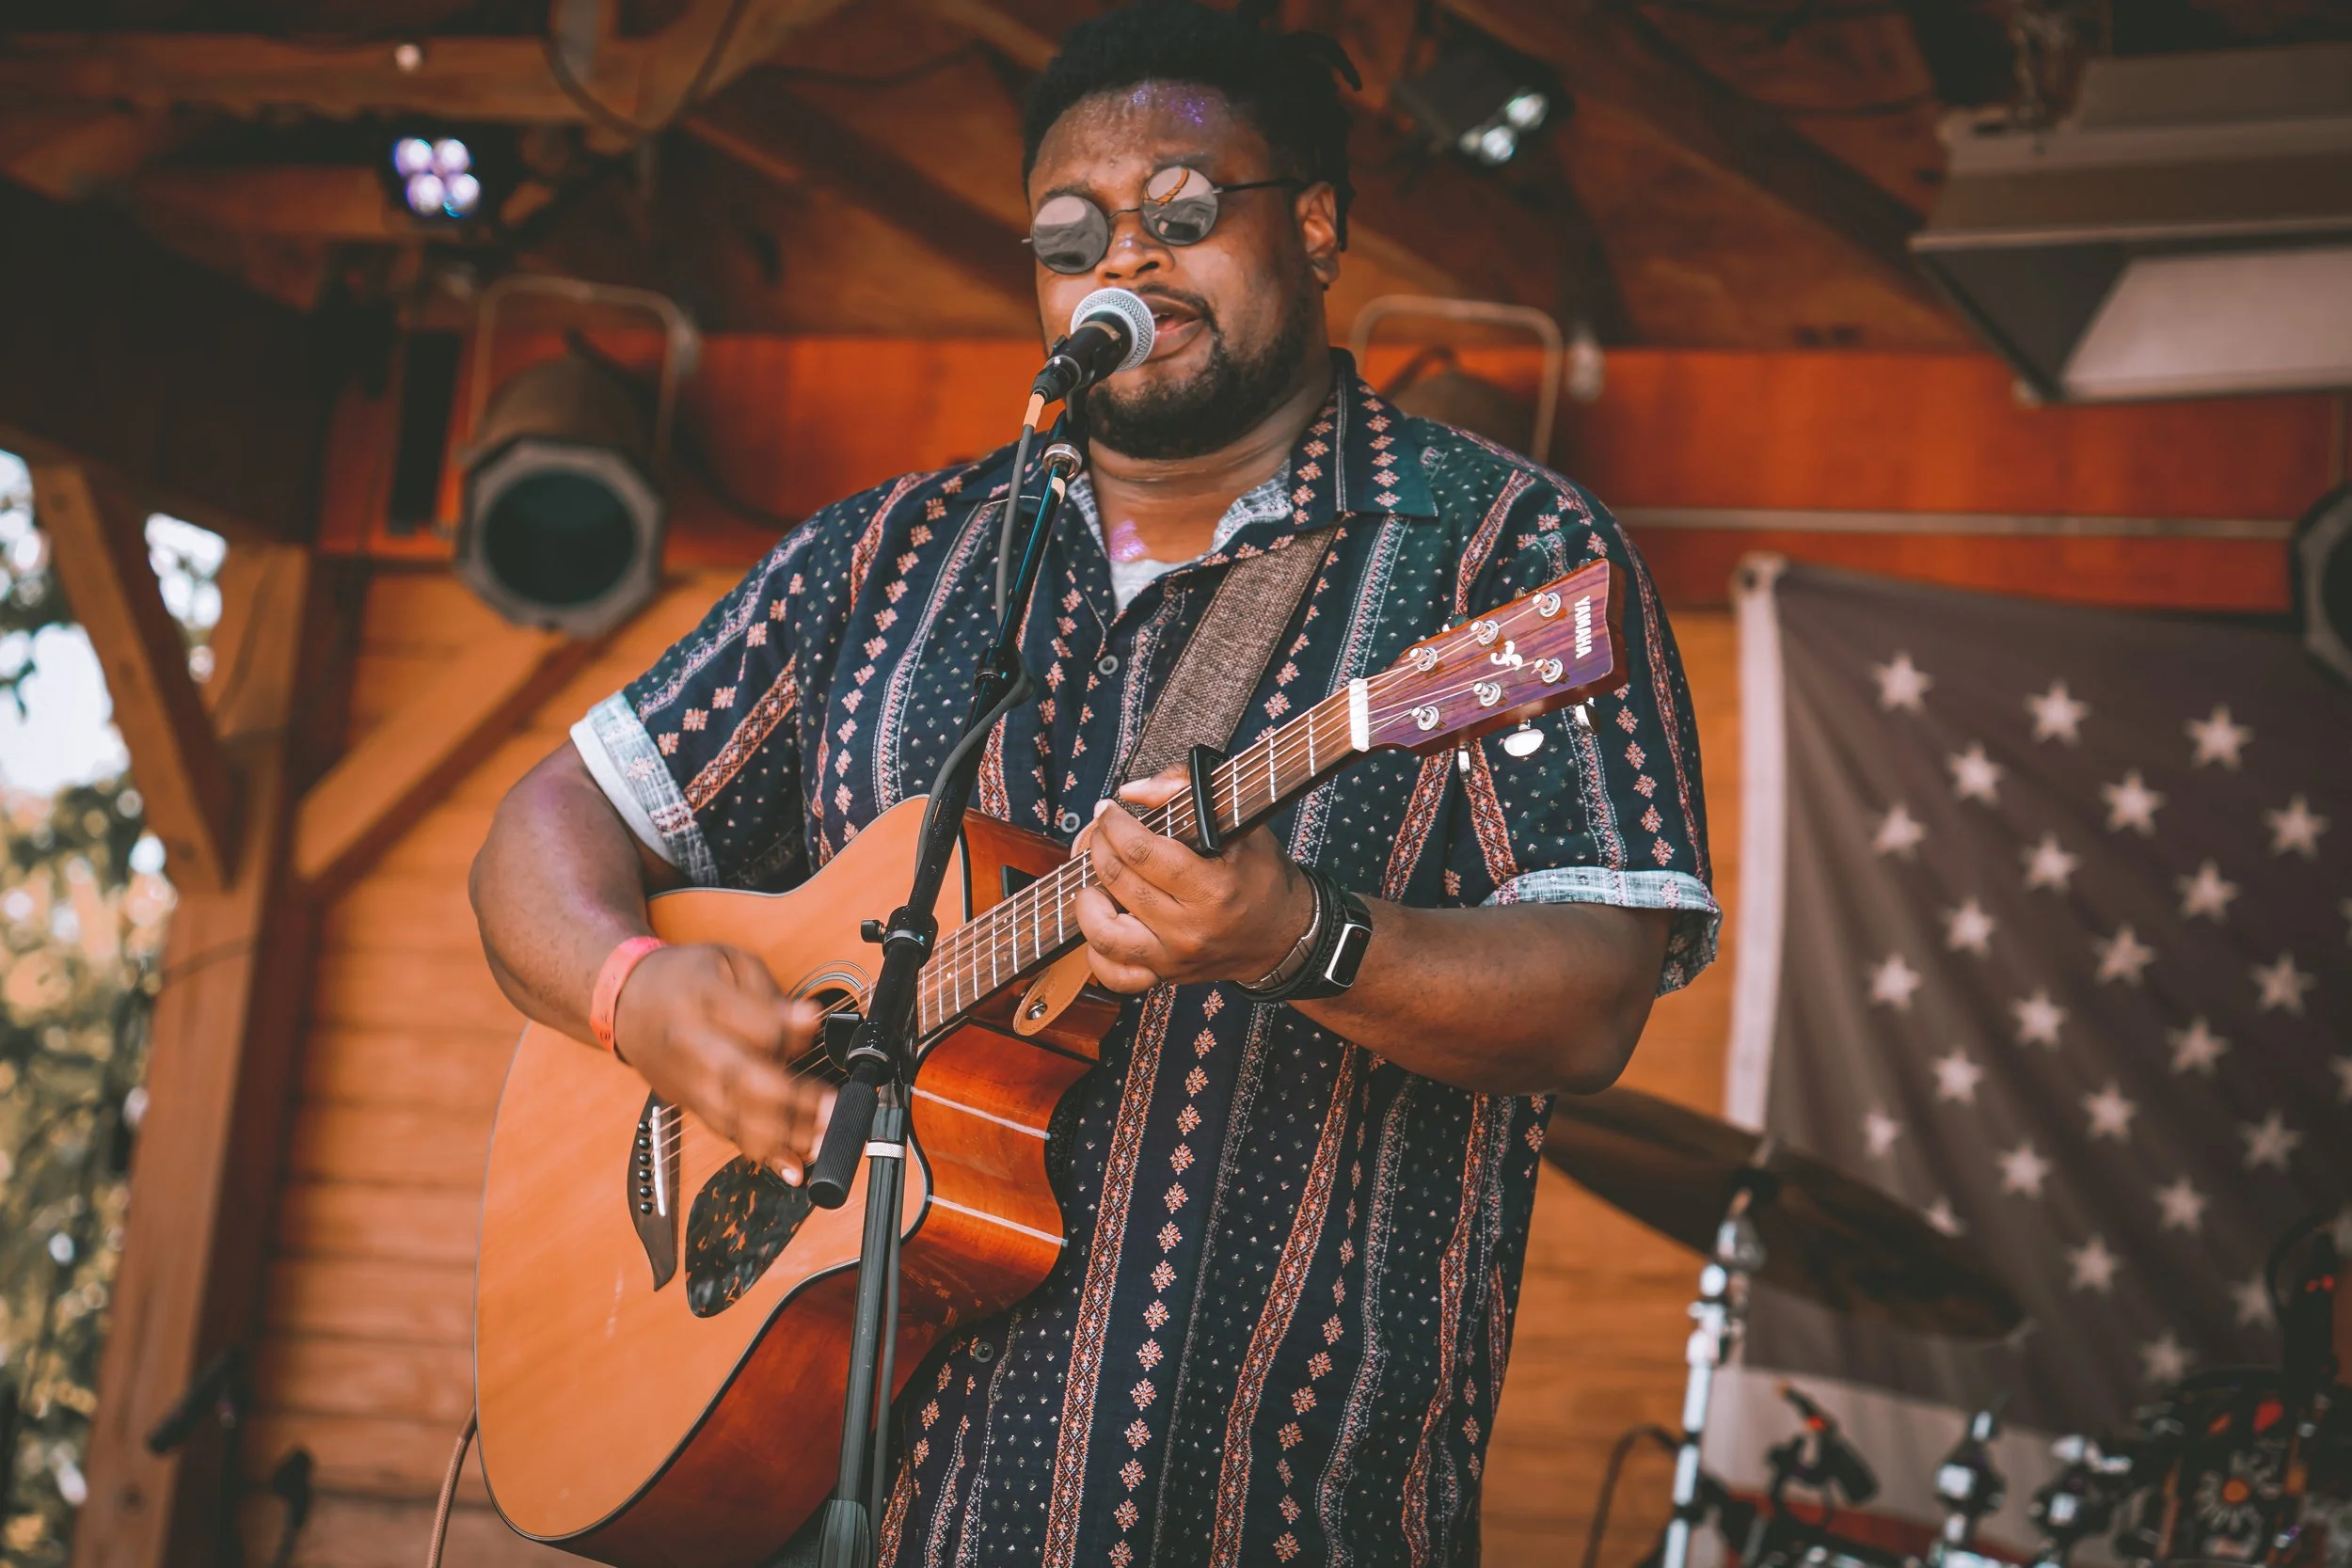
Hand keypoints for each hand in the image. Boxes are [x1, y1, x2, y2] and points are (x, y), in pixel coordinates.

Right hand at [609, 943, 833, 1184]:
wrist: (624, 1002)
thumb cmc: (684, 978)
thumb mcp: (729, 963)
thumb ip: (769, 996)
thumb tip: (808, 1021)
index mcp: (704, 1001)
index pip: (751, 1024)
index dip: (789, 1030)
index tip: (816, 1026)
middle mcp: (692, 1048)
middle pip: (741, 1080)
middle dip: (793, 1099)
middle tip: (832, 1107)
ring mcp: (689, 1083)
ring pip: (735, 1118)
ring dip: (784, 1135)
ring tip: (822, 1139)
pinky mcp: (691, 1105)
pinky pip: (727, 1134)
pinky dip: (762, 1153)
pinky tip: (793, 1166)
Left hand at [1071, 766, 1316, 993]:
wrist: (1284, 936)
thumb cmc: (1262, 877)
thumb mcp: (1241, 824)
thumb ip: (1186, 793)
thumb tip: (1132, 792)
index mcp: (1212, 889)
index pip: (1144, 853)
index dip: (1115, 825)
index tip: (1108, 810)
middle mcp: (1189, 929)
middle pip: (1121, 883)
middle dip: (1099, 847)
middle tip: (1101, 831)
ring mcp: (1174, 957)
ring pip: (1106, 935)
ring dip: (1088, 900)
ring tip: (1094, 878)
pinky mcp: (1165, 975)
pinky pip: (1115, 975)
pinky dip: (1096, 951)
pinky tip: (1102, 921)